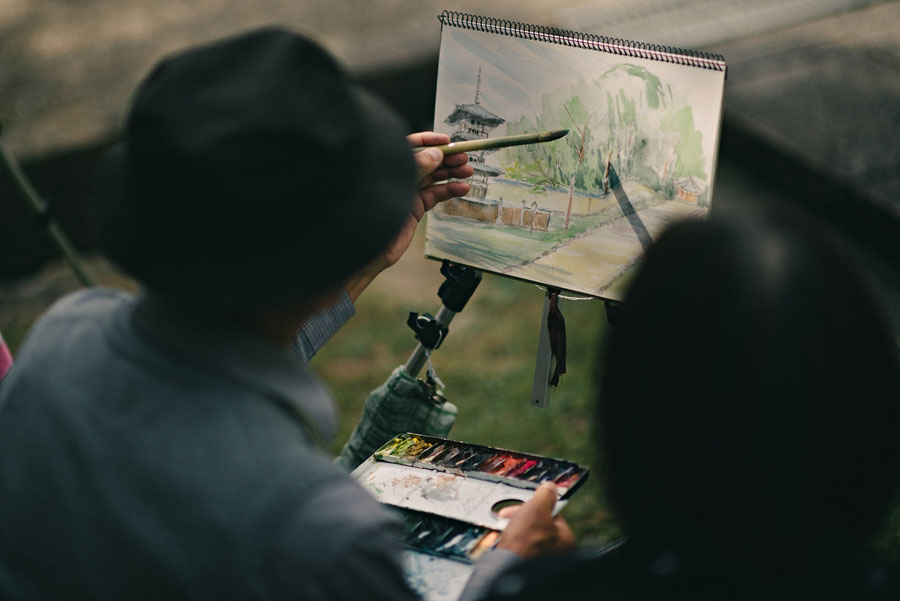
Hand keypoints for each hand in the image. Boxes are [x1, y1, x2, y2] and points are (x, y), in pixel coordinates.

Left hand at [344, 132, 473, 300]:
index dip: (430, 140)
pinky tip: (462, 188)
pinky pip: (435, 196)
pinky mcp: (414, 208)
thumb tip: (436, 154)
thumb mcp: (398, 181)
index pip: (412, 145)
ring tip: (468, 171)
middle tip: (464, 156)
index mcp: (389, 163)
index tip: (448, 140)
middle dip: (446, 158)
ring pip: (433, 178)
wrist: (368, 245)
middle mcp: (398, 175)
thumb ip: (418, 165)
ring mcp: (407, 191)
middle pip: (426, 161)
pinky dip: (449, 191)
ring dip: (451, 174)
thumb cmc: (373, 209)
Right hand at [495, 482, 575, 559]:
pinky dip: (512, 540)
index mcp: (565, 540)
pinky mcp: (526, 565)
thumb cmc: (525, 541)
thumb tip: (551, 487)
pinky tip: (506, 538)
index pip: (554, 515)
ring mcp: (541, 562)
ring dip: (516, 527)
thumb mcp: (536, 508)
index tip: (527, 503)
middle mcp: (557, 554)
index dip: (538, 506)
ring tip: (506, 525)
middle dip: (523, 517)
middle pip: (540, 525)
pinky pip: (520, 547)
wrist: (505, 567)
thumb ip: (545, 495)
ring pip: (528, 536)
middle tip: (512, 513)